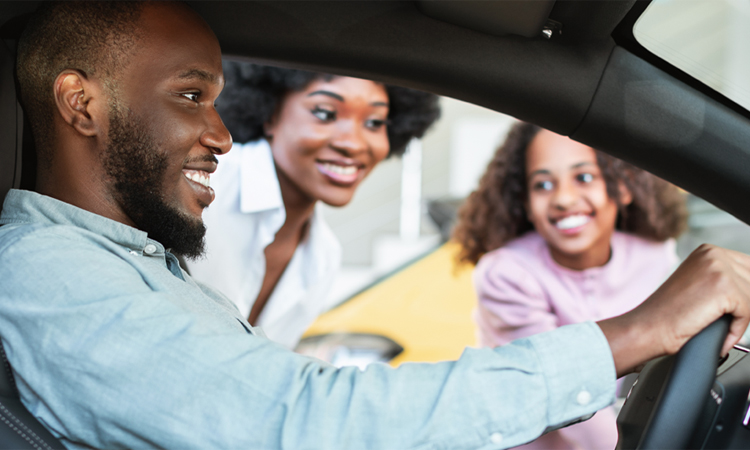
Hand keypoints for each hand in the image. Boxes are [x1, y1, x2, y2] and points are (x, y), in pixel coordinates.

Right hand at [598, 244, 749, 376]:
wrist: (649, 326)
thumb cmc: (668, 313)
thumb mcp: (698, 284)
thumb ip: (723, 280)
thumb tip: (748, 288)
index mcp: (708, 251)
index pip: (749, 268)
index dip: (746, 292)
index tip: (739, 307)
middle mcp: (714, 254)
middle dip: (745, 304)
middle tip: (728, 320)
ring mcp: (719, 269)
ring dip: (741, 318)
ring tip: (721, 328)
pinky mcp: (724, 288)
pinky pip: (749, 312)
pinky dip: (738, 330)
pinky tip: (722, 336)